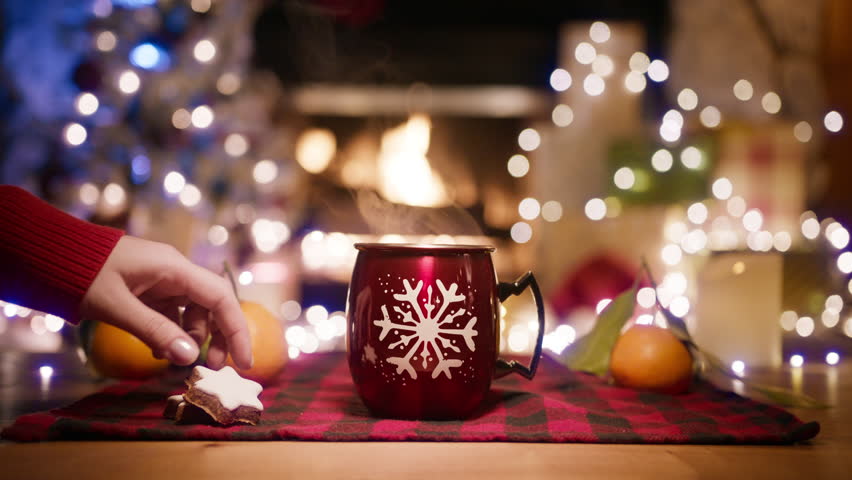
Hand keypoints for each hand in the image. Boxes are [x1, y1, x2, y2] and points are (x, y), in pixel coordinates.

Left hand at [80, 236, 251, 368]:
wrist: (50, 254)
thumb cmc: (83, 275)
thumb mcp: (117, 307)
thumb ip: (156, 331)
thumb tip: (190, 358)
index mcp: (175, 268)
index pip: (221, 298)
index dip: (236, 330)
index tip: (242, 361)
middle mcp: (175, 272)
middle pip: (212, 305)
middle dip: (216, 337)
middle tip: (211, 367)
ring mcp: (163, 280)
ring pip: (192, 312)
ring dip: (189, 338)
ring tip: (173, 361)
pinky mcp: (149, 290)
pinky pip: (171, 314)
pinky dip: (170, 333)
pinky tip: (157, 350)